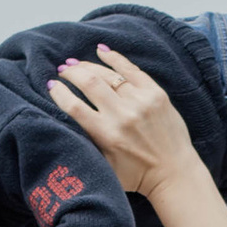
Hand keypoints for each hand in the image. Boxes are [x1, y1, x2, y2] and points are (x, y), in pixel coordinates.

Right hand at [45, 45, 197, 201]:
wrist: (174, 172)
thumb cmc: (137, 175)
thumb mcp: (105, 166)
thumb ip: (88, 144)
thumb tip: (67, 121)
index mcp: (107, 135)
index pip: (74, 106)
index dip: (59, 93)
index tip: (52, 86)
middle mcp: (123, 115)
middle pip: (89, 83)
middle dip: (71, 73)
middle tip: (63, 70)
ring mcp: (141, 101)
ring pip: (109, 74)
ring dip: (88, 66)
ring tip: (76, 64)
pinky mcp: (156, 94)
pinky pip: (132, 70)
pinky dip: (115, 58)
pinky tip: (101, 51)